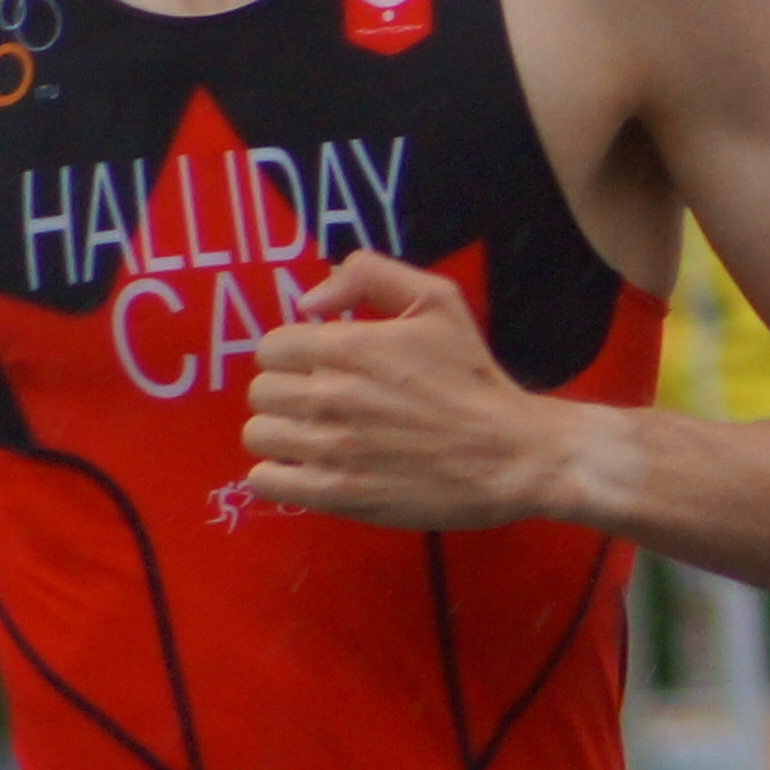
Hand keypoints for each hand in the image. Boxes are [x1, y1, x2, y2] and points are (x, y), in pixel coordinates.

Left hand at [242, 253, 586, 529]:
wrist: (511, 454)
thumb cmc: (474, 378)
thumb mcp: (438, 301)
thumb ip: (369, 275)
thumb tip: (310, 301)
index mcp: (346, 347)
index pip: (271, 347)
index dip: (295, 356)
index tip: (323, 368)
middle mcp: (329, 396)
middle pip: (260, 392)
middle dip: (289, 394)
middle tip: (326, 404)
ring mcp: (329, 448)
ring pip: (258, 435)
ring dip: (282, 435)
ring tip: (319, 438)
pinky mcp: (336, 494)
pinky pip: (265, 481)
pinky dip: (279, 476)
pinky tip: (310, 470)